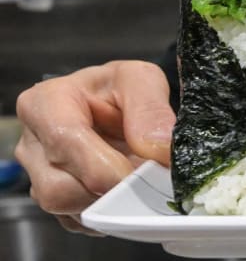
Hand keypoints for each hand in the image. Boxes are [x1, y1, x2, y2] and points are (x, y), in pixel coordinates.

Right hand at [15, 60, 174, 233]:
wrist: (114, 104)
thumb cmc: (119, 89)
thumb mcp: (141, 79)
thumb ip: (150, 108)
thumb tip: (158, 148)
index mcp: (45, 103)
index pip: (64, 141)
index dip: (102, 164)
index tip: (135, 173)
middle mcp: (33, 144)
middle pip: (59, 187)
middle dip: (108, 189)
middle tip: (147, 178)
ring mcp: (39, 176)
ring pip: (67, 208)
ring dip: (111, 202)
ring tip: (139, 178)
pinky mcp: (56, 201)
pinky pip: (78, 220)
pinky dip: (109, 213)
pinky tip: (126, 192)